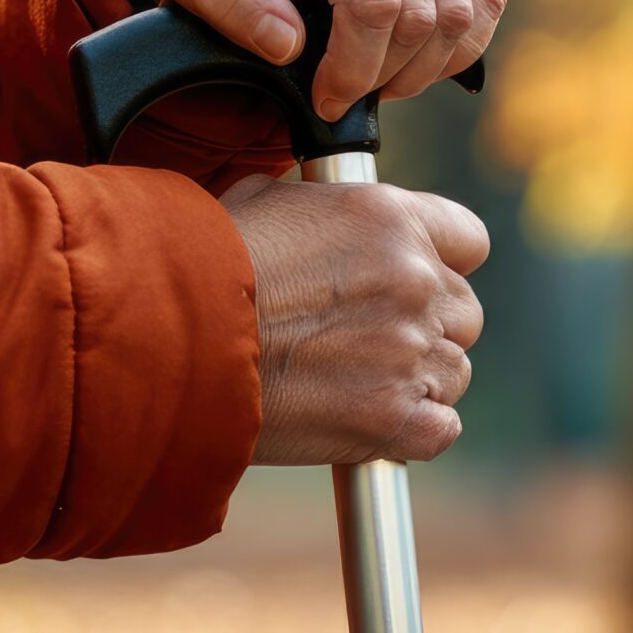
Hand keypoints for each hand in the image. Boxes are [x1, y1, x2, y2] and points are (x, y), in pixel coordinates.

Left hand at [149, 0, 505, 120]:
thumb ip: (227, 0)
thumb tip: (288, 43)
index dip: (354, 66)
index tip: (324, 99)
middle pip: (419, 13)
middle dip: (382, 74)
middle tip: (342, 97)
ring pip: (459, 14)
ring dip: (420, 70)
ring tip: (373, 82)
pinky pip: (486, 2)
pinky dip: (459, 49)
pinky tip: (414, 65)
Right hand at [220, 173, 488, 465]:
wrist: (163, 339)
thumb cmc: (199, 266)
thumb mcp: (263, 202)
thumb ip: (322, 212)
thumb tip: (320, 218)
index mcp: (390, 219)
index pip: (469, 241)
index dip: (444, 263)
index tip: (417, 281)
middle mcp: (413, 280)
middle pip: (465, 312)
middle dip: (427, 327)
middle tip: (370, 340)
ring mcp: (408, 351)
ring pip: (455, 372)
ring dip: (418, 380)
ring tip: (356, 383)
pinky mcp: (393, 417)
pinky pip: (442, 428)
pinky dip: (415, 430)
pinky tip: (374, 423)